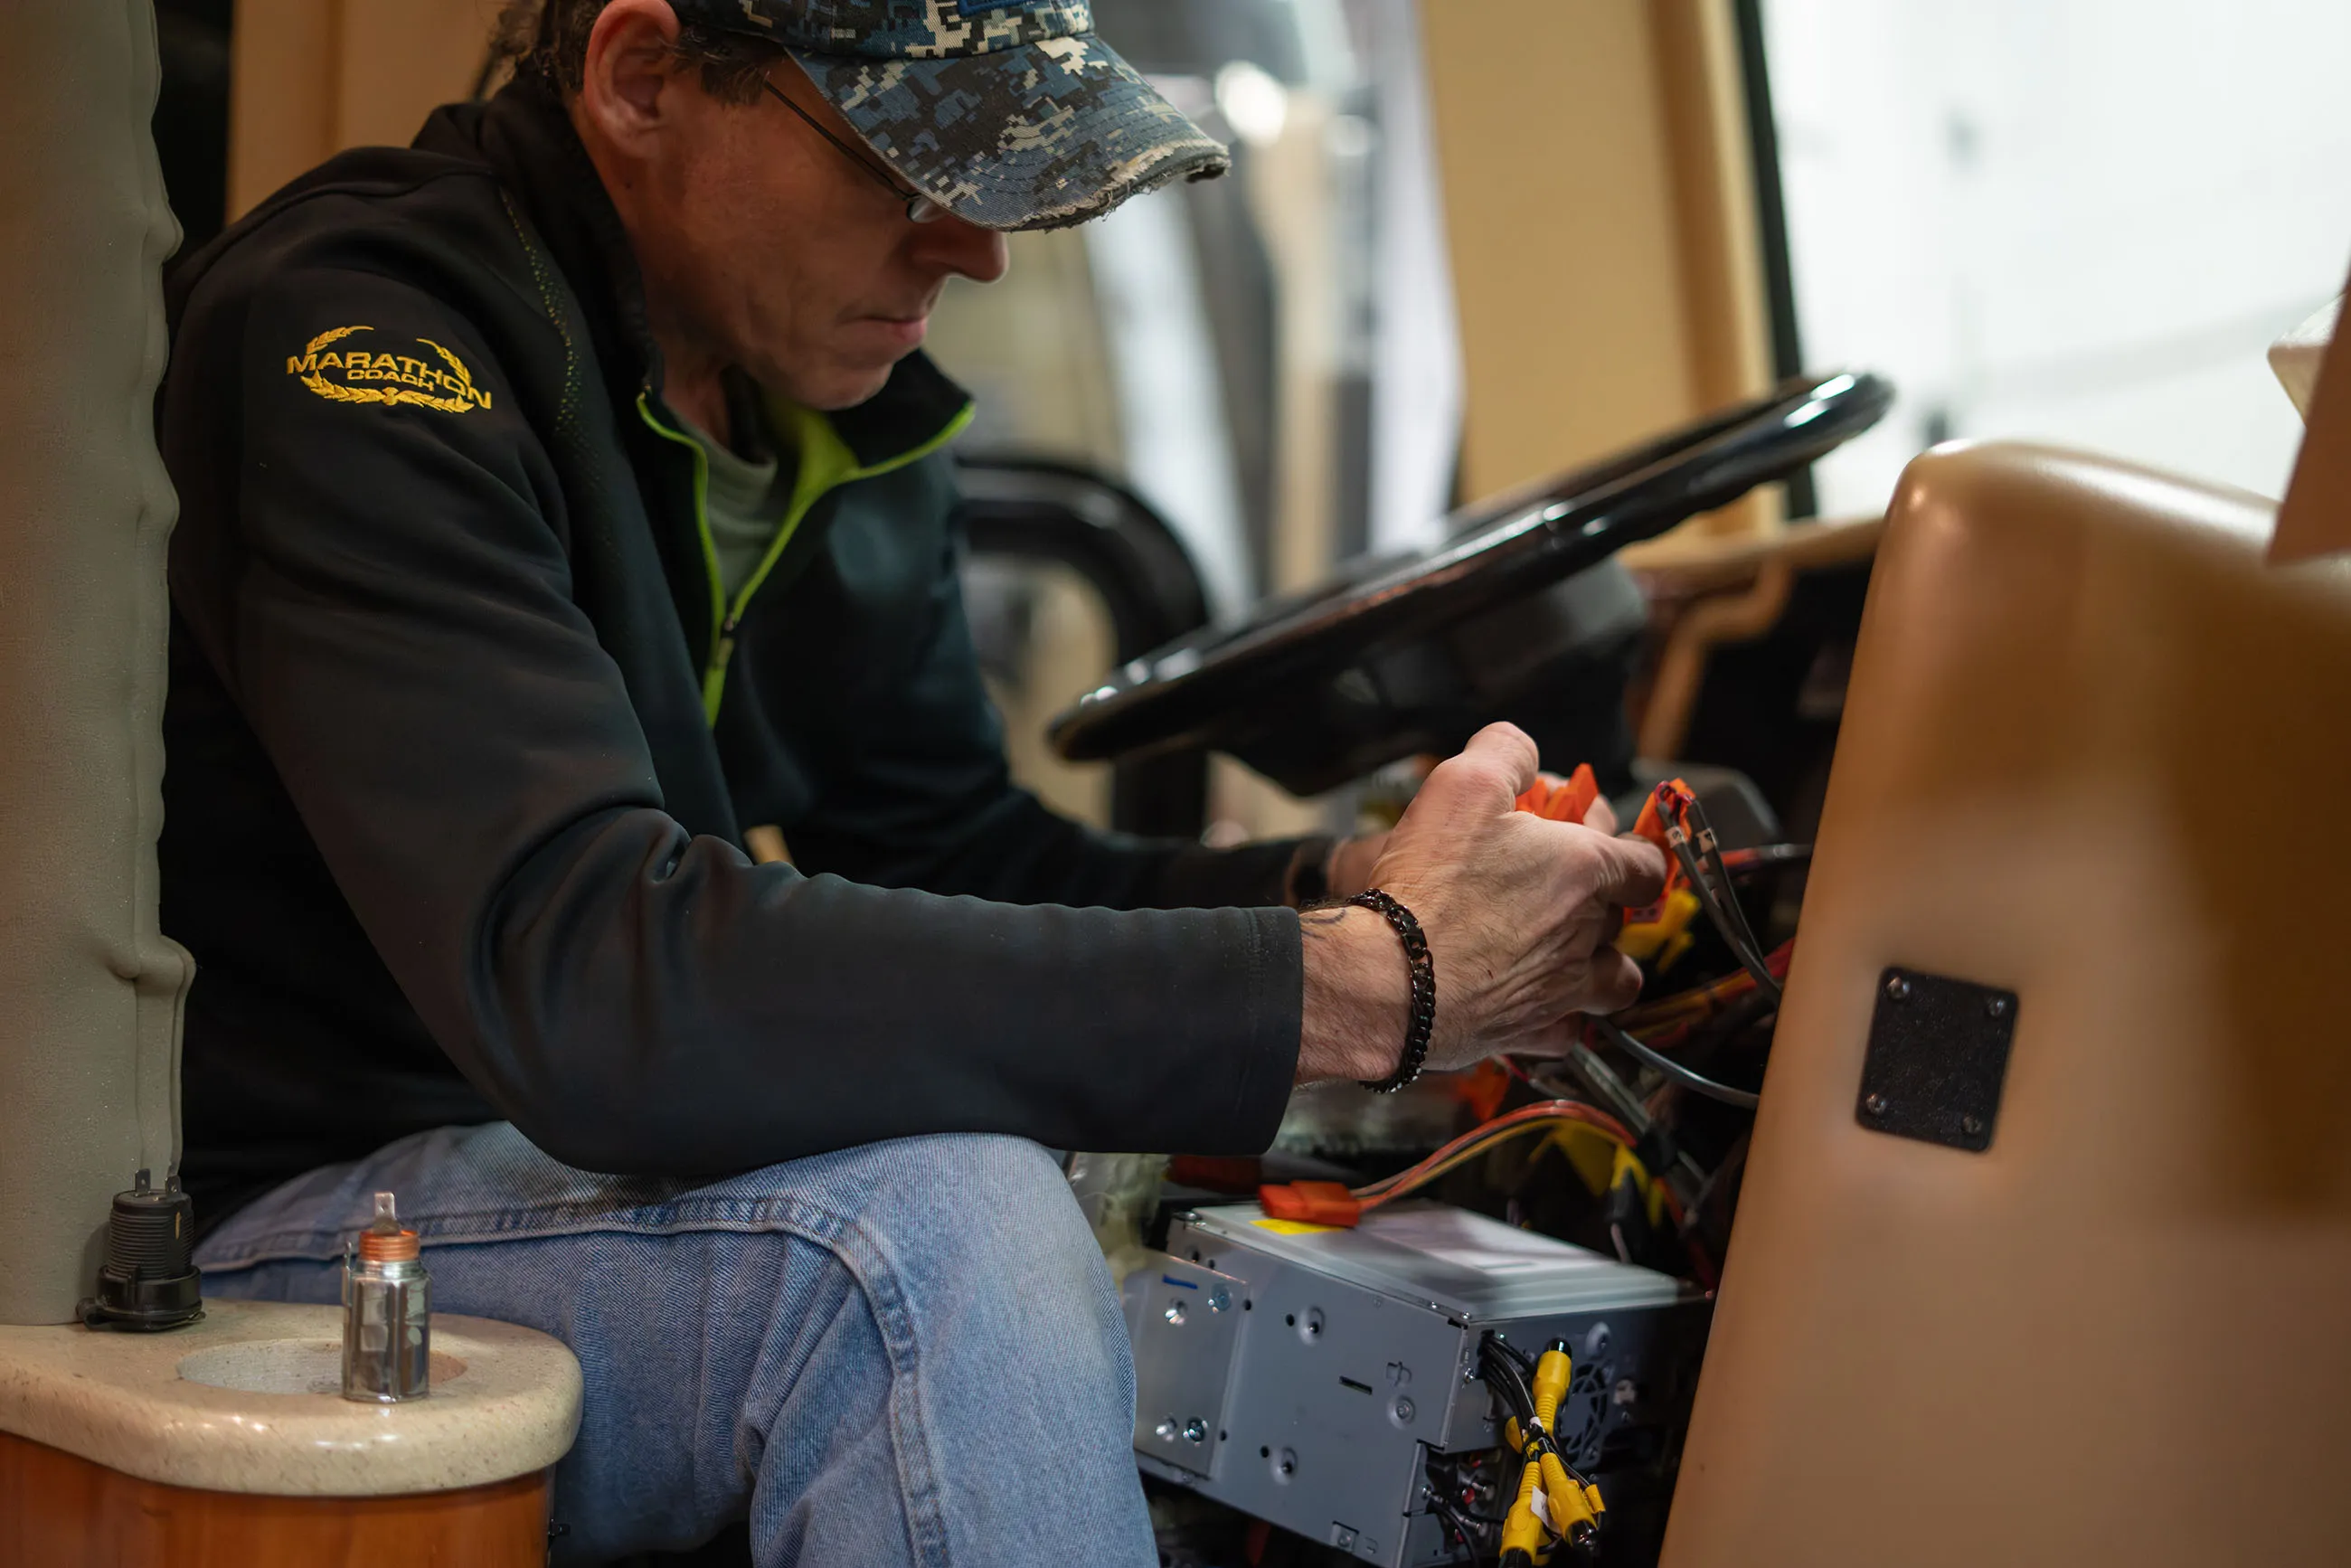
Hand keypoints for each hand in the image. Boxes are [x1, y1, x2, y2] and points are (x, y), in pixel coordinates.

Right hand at [1296, 725, 1664, 1083]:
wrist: (1389, 977)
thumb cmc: (1427, 884)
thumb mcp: (1462, 783)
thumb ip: (1505, 753)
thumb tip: (1522, 748)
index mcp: (1583, 870)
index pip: (1645, 864)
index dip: (1631, 851)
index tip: (1602, 842)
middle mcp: (1583, 933)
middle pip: (1624, 918)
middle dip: (1603, 898)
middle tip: (1562, 882)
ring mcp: (1561, 988)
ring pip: (1615, 982)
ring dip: (1603, 965)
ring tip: (1573, 951)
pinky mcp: (1530, 1031)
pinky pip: (1567, 1030)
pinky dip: (1559, 1018)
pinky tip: (1535, 1001)